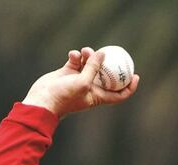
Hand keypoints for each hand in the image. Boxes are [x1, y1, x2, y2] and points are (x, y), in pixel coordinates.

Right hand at [21, 47, 139, 117]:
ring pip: (90, 64)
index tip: (135, 75)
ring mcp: (79, 80)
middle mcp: (90, 88)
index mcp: (98, 96)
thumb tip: (103, 53)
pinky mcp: (67, 72)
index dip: (129, 86)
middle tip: (110, 52)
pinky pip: (77, 61)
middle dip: (107, 63)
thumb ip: (94, 68)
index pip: (119, 94)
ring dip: (89, 55)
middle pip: (105, 74)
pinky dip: (76, 56)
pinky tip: (73, 54)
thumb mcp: (83, 82)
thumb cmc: (65, 96)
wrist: (42, 100)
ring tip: (85, 50)